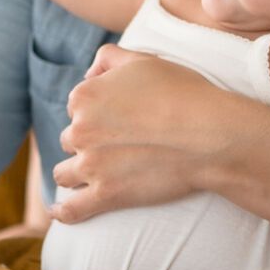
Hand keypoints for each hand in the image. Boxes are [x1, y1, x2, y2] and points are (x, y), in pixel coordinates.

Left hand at [47, 45, 225, 222]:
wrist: (210, 135)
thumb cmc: (183, 94)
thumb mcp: (143, 60)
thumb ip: (109, 58)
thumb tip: (88, 73)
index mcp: (85, 96)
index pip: (76, 108)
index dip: (96, 114)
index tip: (118, 121)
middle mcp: (80, 129)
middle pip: (71, 140)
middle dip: (88, 143)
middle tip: (118, 147)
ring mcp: (91, 164)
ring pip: (66, 173)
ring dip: (76, 174)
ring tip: (93, 177)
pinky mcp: (106, 194)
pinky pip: (71, 209)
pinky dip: (63, 212)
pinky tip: (59, 212)